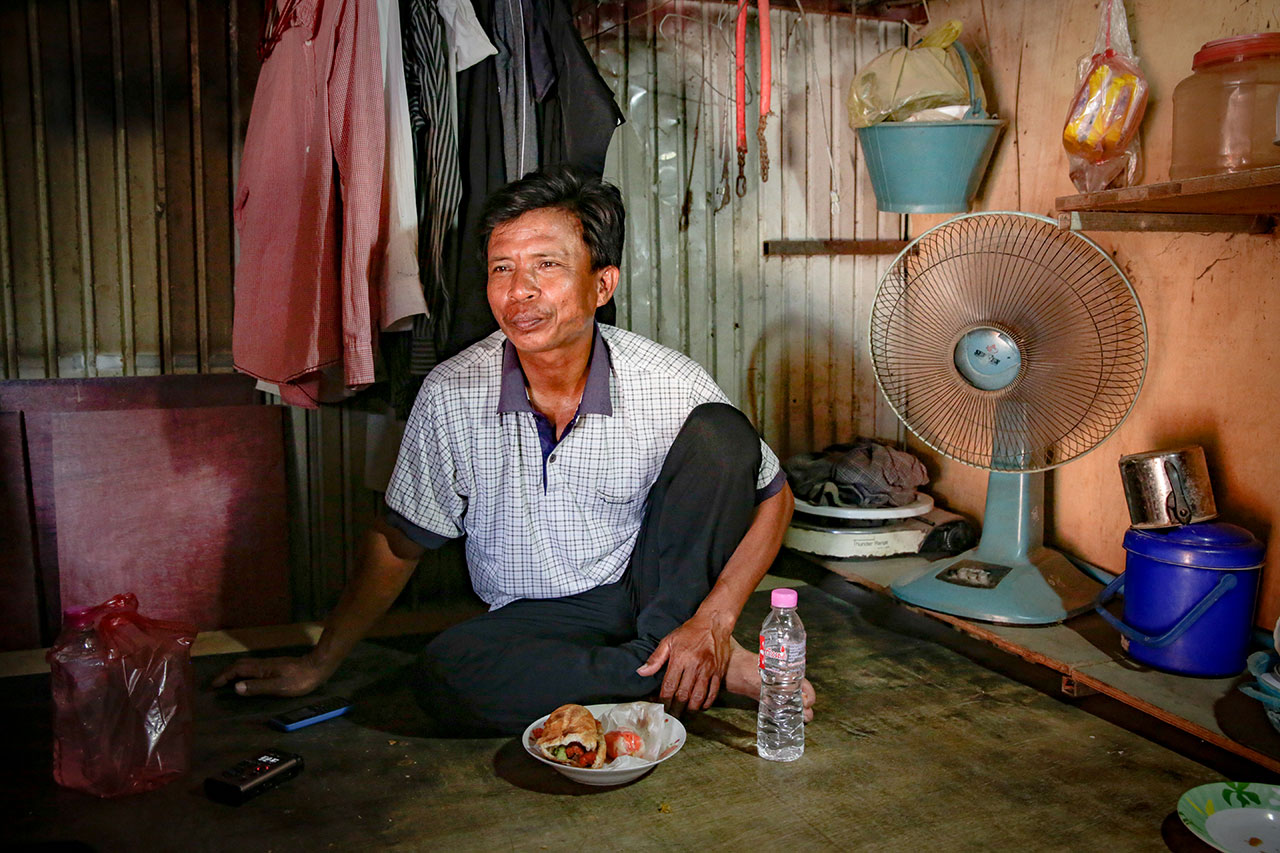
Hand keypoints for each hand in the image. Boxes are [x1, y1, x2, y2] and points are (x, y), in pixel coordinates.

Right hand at [211, 654, 329, 697]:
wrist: (317, 667)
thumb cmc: (299, 680)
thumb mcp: (278, 687)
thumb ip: (257, 687)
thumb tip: (236, 687)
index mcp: (261, 669)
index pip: (237, 670)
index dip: (224, 676)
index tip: (213, 685)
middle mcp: (263, 664)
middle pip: (240, 665)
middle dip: (226, 673)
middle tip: (217, 683)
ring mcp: (269, 663)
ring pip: (247, 665)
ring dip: (235, 671)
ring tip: (228, 682)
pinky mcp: (275, 665)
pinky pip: (253, 667)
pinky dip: (244, 672)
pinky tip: (248, 679)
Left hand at [635, 612, 732, 711]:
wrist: (714, 622)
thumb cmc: (690, 631)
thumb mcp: (669, 640)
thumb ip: (655, 658)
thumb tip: (642, 671)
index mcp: (680, 658)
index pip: (669, 686)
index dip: (664, 700)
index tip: (661, 707)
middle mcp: (694, 666)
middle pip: (683, 694)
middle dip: (676, 708)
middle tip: (672, 716)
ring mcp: (708, 670)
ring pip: (699, 696)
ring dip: (691, 708)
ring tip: (685, 713)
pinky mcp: (719, 671)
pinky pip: (713, 692)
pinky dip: (707, 702)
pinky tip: (700, 706)